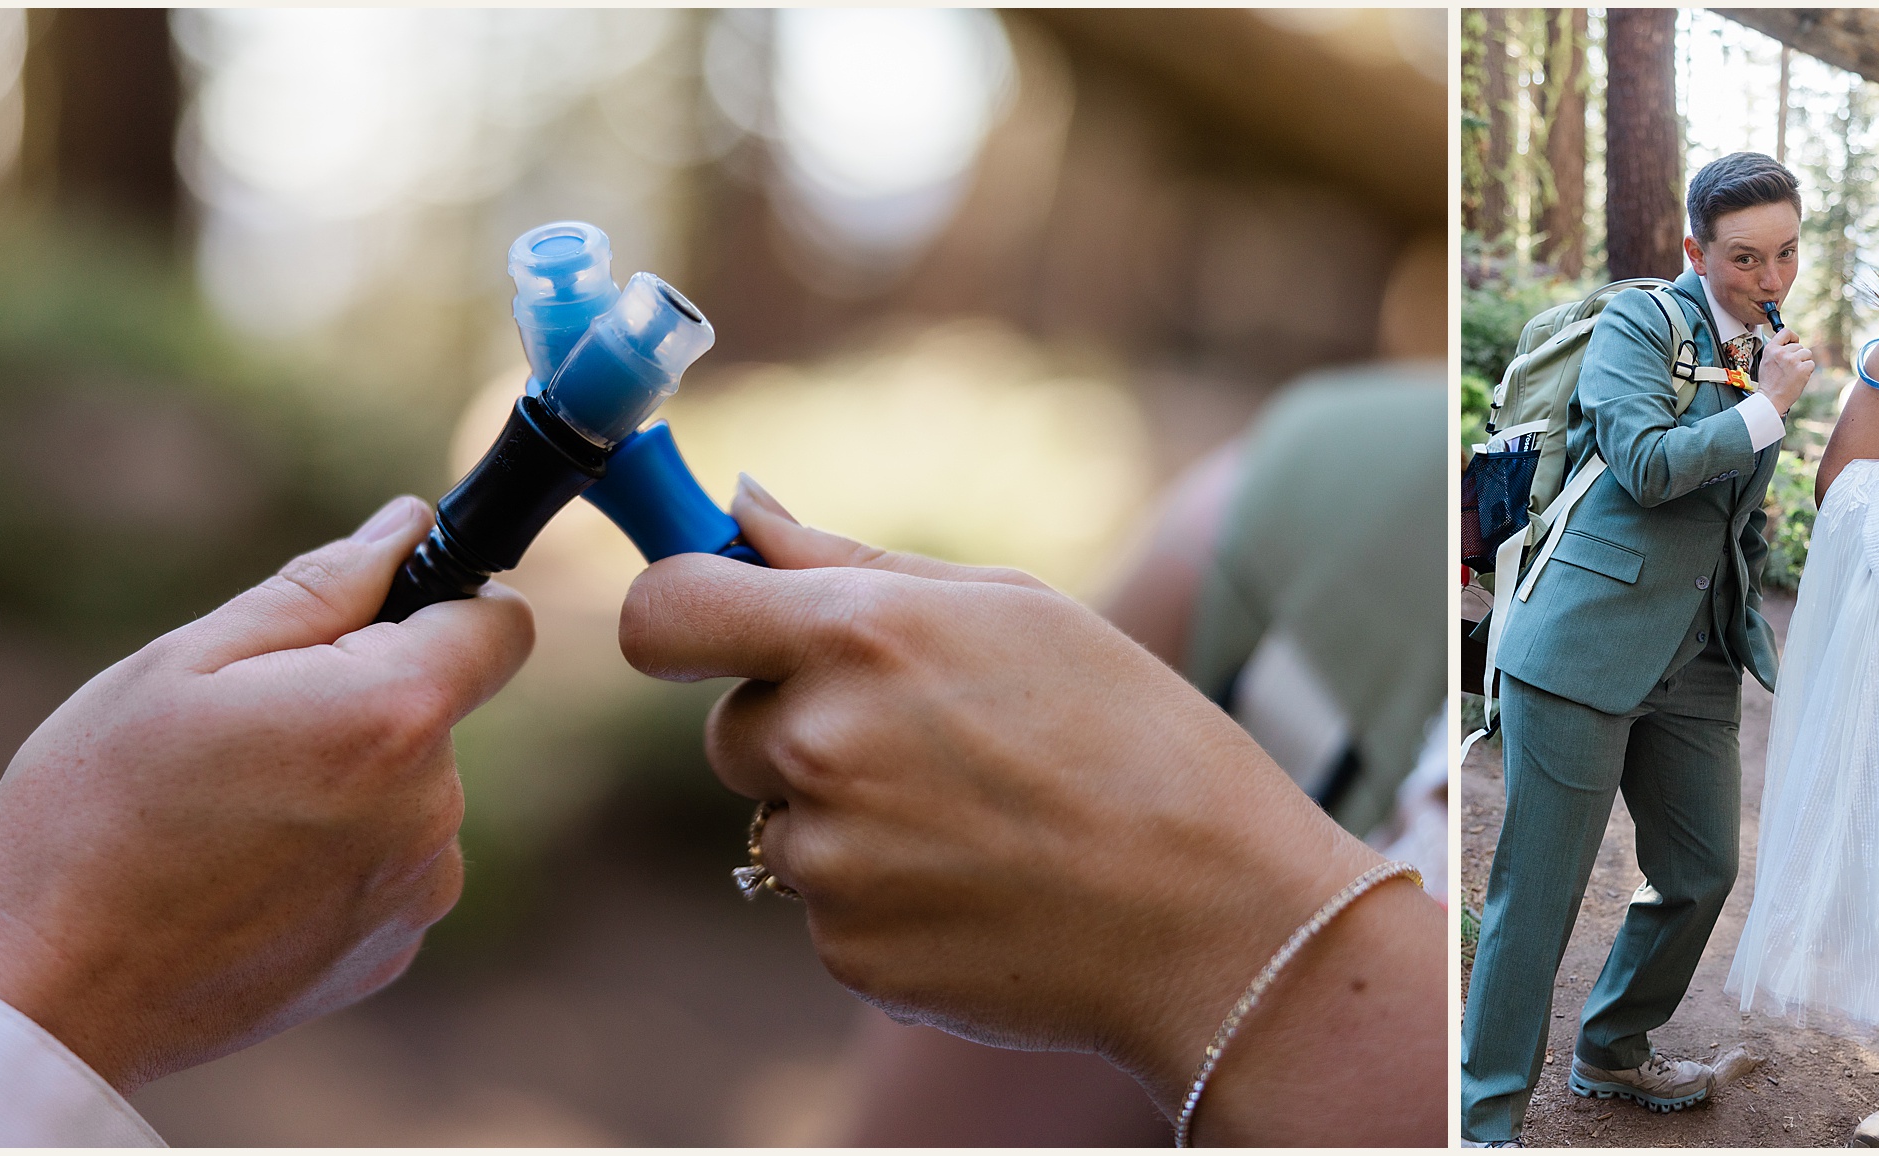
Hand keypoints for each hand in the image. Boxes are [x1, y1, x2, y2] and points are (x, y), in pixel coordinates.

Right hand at [0, 496, 533, 1091]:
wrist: (48, 993)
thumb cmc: (94, 813)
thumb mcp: (185, 663)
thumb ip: (319, 587)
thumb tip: (409, 526)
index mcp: (390, 718)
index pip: (499, 626)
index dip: (447, 600)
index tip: (381, 608)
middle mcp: (430, 809)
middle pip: (434, 708)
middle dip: (359, 696)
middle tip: (241, 732)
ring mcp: (417, 889)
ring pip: (406, 789)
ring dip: (344, 781)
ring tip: (227, 814)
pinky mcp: (392, 949)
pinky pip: (385, 862)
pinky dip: (333, 854)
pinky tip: (240, 874)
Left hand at [619, 478, 1434, 1140]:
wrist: (1213, 914)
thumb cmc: (1129, 734)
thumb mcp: (1010, 607)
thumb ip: (850, 560)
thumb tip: (740, 510)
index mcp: (858, 635)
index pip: (665, 612)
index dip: (676, 614)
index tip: (707, 625)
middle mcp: (823, 746)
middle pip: (729, 726)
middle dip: (798, 724)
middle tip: (928, 737)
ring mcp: (830, 859)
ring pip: (780, 818)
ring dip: (844, 815)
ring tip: (976, 817)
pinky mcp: (847, 951)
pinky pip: (824, 904)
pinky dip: (881, 895)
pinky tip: (979, 884)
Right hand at [1756, 326, 1814, 412]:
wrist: (1771, 399)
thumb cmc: (1769, 382)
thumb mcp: (1766, 361)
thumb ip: (1777, 350)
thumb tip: (1791, 343)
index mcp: (1771, 349)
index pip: (1785, 332)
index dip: (1792, 337)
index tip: (1794, 342)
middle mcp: (1782, 352)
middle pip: (1799, 346)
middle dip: (1798, 355)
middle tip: (1790, 368)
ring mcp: (1793, 360)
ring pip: (1807, 354)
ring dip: (1803, 362)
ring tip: (1794, 373)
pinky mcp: (1802, 369)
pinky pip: (1811, 364)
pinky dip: (1807, 371)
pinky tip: (1798, 378)